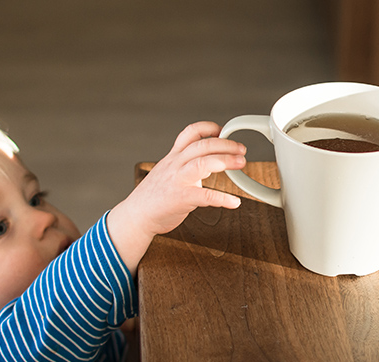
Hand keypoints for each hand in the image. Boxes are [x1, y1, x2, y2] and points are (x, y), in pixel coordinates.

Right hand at [107, 121, 245, 273]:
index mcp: (173, 157)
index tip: (223, 131)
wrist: (136, 216)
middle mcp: (175, 165)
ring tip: (241, 163)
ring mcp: (177, 181)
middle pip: (202, 145)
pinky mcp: (180, 199)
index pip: (190, 133)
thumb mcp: (167, 172)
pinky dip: (223, 199)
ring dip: (225, 161)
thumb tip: (209, 164)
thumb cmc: (153, 197)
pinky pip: (205, 196)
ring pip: (203, 163)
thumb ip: (186, 166)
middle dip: (226, 145)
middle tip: (242, 150)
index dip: (208, 128)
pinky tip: (234, 202)